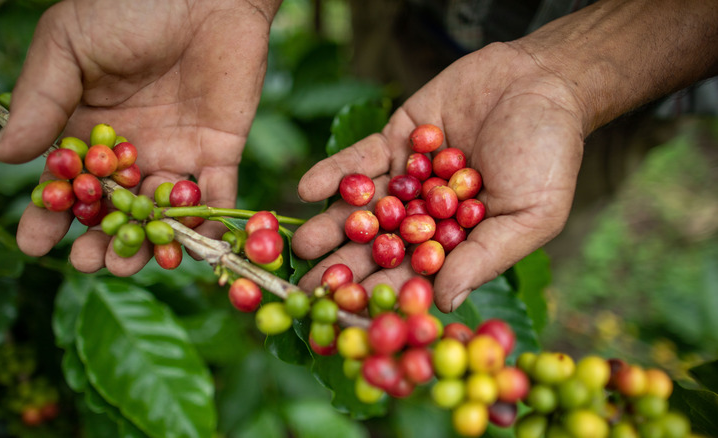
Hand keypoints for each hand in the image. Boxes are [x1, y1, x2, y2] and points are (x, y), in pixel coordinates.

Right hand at [0, 0, 278, 274]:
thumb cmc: (127, 8)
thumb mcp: (68, 47)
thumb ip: (41, 100)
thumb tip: (4, 156)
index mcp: (88, 129)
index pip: (65, 182)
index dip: (48, 214)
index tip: (34, 244)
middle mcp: (130, 150)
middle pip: (112, 209)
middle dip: (99, 240)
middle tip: (89, 262)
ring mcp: (174, 152)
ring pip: (158, 214)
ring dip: (146, 245)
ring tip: (128, 263)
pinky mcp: (218, 150)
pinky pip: (214, 196)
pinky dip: (207, 226)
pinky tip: (193, 249)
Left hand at [291, 42, 584, 312]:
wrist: (543, 82)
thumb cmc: (549, 156)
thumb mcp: (529, 215)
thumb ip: (485, 257)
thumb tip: (443, 303)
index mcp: (455, 241)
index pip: (413, 273)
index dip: (382, 291)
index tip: (350, 311)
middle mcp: (423, 214)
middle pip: (377, 246)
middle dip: (344, 266)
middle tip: (307, 287)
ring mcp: (405, 178)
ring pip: (361, 207)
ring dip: (330, 225)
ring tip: (301, 242)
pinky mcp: (393, 140)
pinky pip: (358, 160)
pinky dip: (333, 174)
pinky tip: (307, 189)